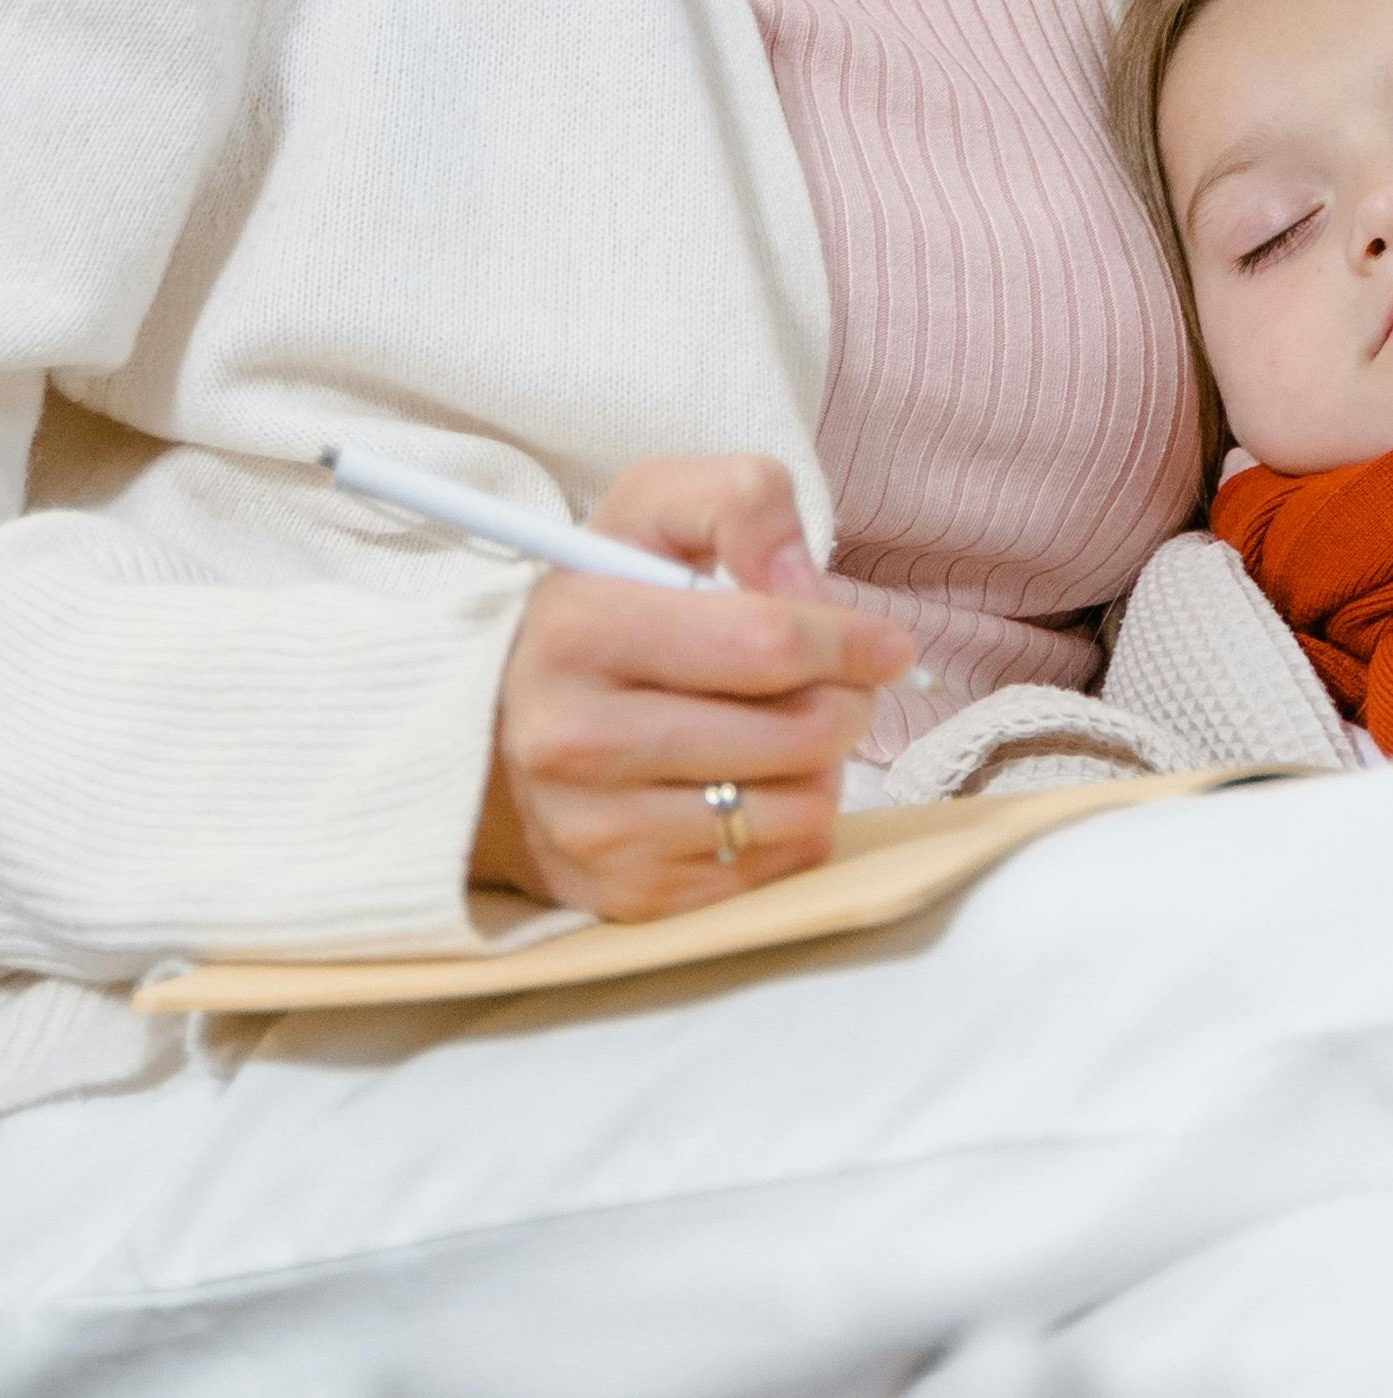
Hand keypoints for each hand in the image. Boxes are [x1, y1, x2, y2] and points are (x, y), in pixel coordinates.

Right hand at [471, 457, 916, 919]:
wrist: (502, 727)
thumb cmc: (602, 610)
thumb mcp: (652, 513)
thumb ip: (740, 503)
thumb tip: (806, 582)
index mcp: (579, 629)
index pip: (766, 642)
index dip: (850, 641)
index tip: (886, 645)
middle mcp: (573, 736)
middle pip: (798, 731)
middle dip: (846, 702)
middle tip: (834, 687)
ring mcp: (598, 827)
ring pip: (801, 806)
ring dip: (823, 766)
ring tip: (784, 733)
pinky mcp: (631, 894)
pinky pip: (778, 862)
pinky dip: (794, 823)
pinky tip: (755, 785)